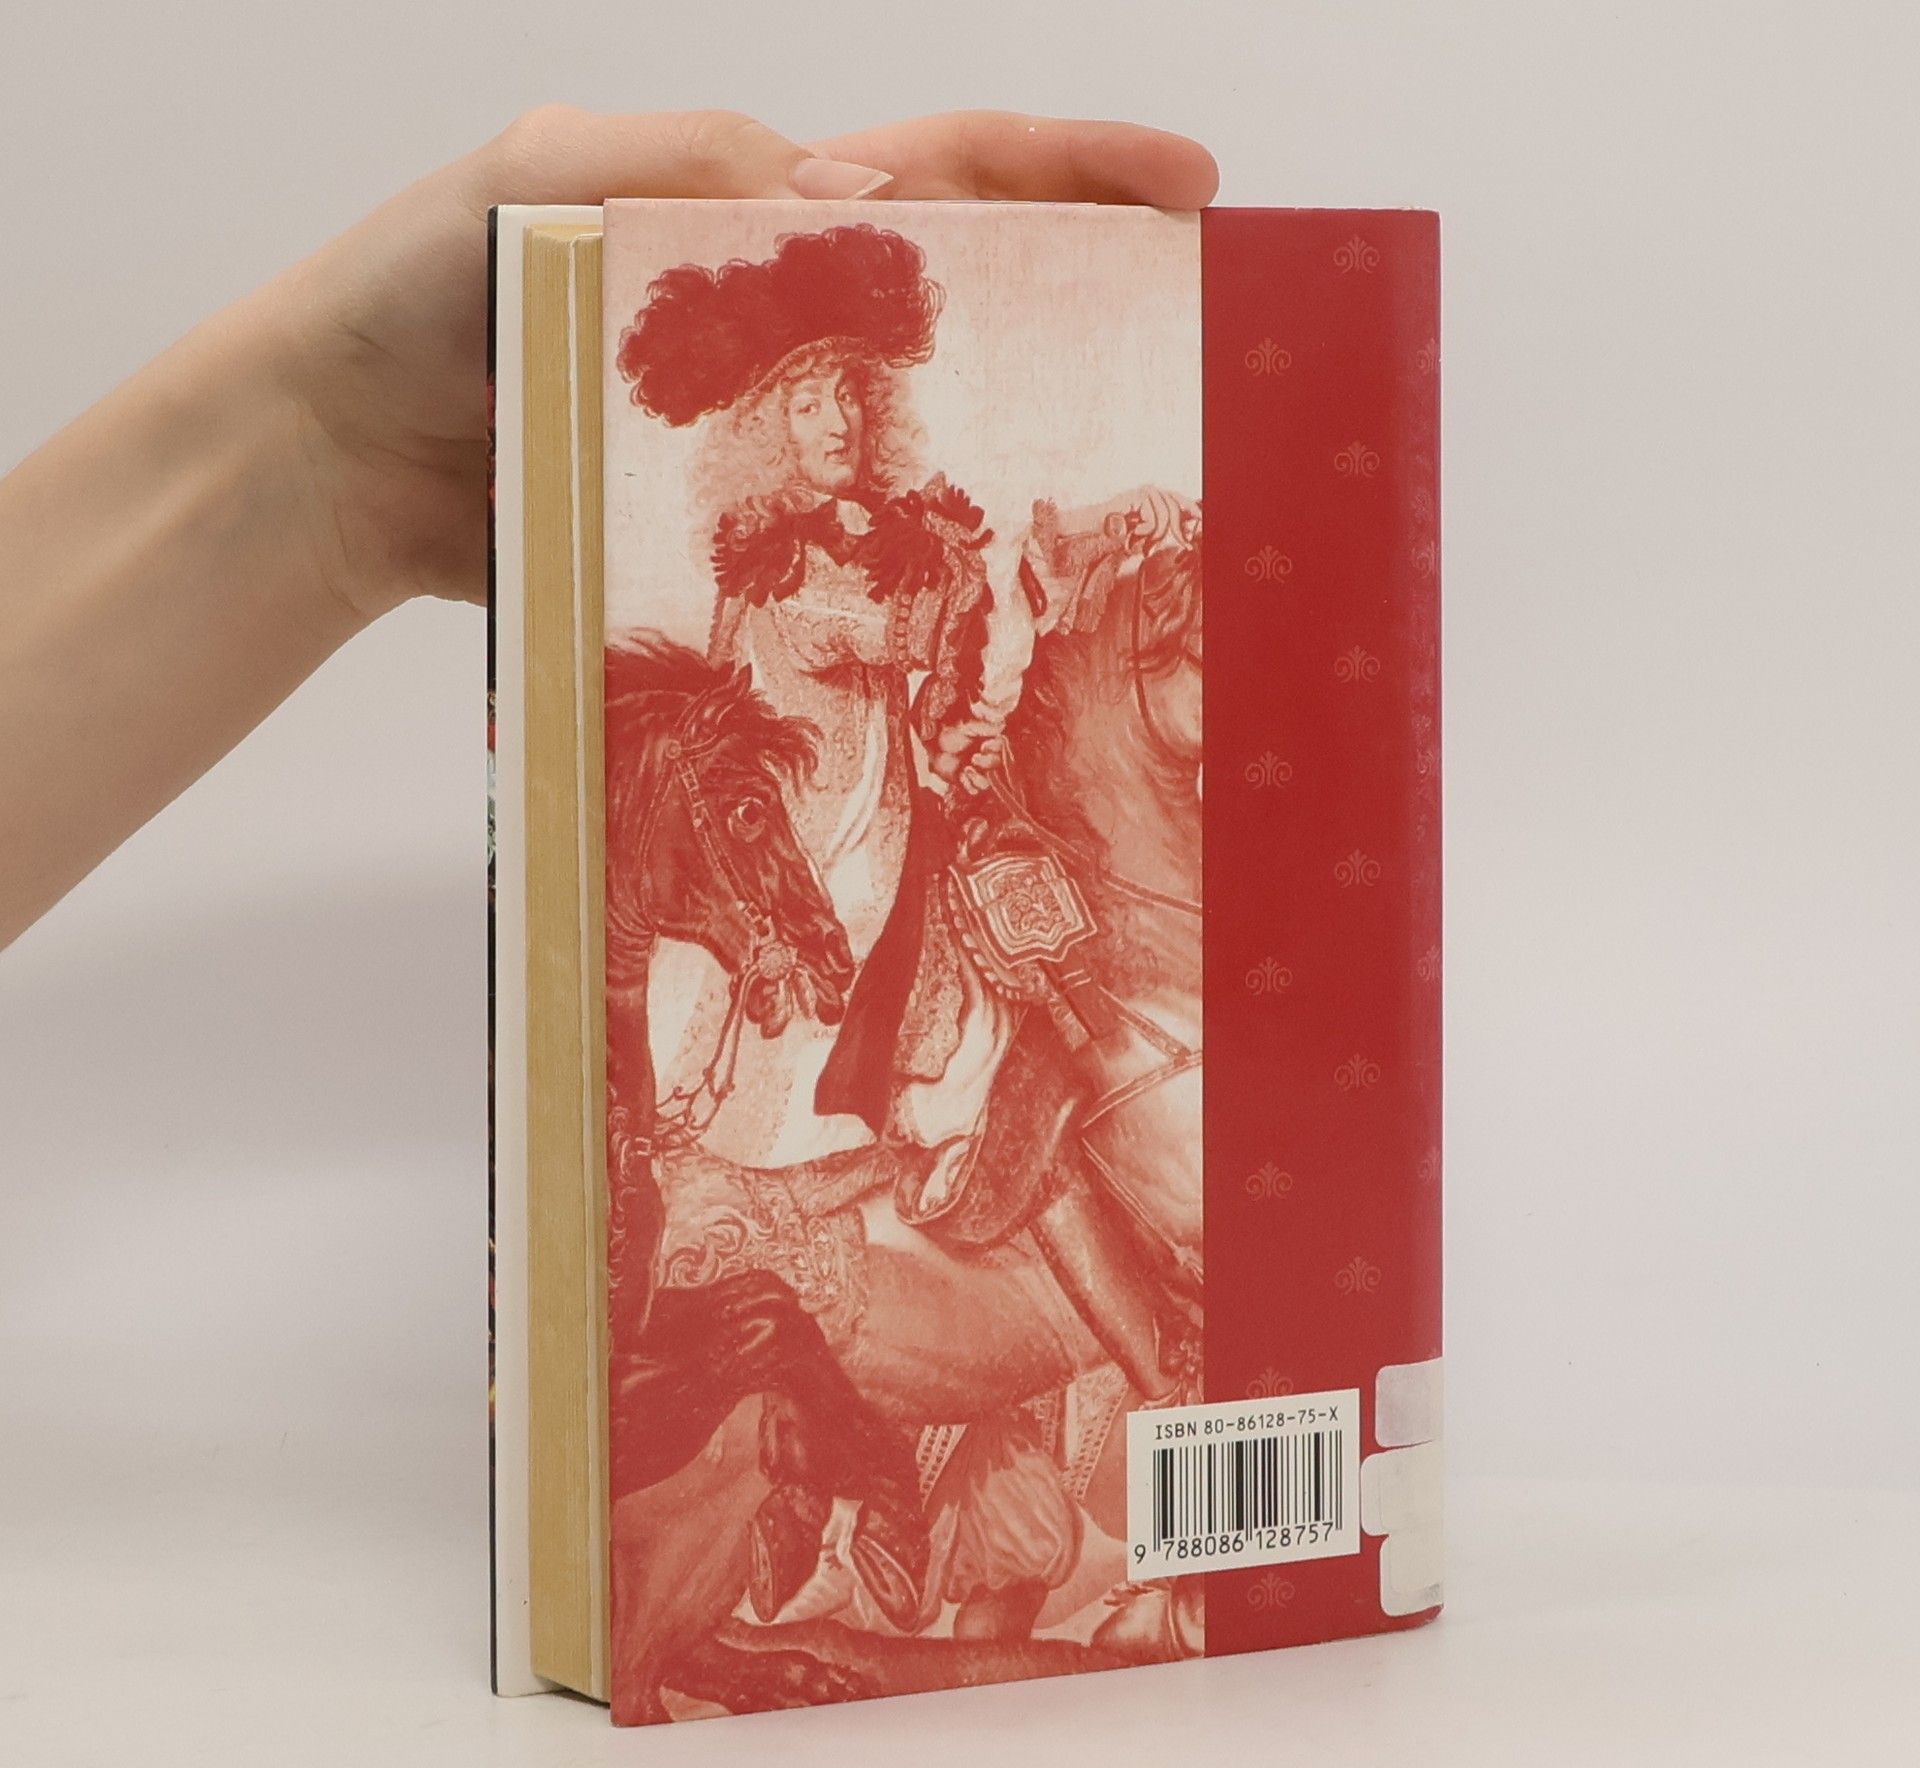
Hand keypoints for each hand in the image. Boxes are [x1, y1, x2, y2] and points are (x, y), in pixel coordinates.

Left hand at [263, 109, 1219, 620]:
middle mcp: (780, 324)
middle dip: (1087, 308)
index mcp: (751, 212)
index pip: (938, 172)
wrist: (338, 460)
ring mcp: (764, 437)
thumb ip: (689, 178)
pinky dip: (906, 563)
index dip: (1066, 172)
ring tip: (1119, 485)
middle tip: (1196, 345)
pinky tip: (974, 591)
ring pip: (919, 434)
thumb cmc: (415, 293)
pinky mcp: (730, 534)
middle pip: (964, 303)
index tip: (1185, 188)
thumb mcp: (536, 181)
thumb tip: (862, 201)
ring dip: (1014, 454)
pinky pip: (839, 546)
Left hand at [930, 715, 1007, 794]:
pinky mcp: (968, 782)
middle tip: (974, 757)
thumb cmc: (949, 734)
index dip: (995, 749)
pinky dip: (968, 785)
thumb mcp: (966, 726)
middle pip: (998, 767)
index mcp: (990, 743)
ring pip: (988, 781)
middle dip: (987, 763)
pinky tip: (961, 776)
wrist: (932, 748)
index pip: (1003, 749)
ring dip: (978, 778)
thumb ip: (982, 725)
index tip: (983, 746)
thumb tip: (1000, 725)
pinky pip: (974, 790)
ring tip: (966, 769)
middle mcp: (987, 759)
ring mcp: (978, 772)